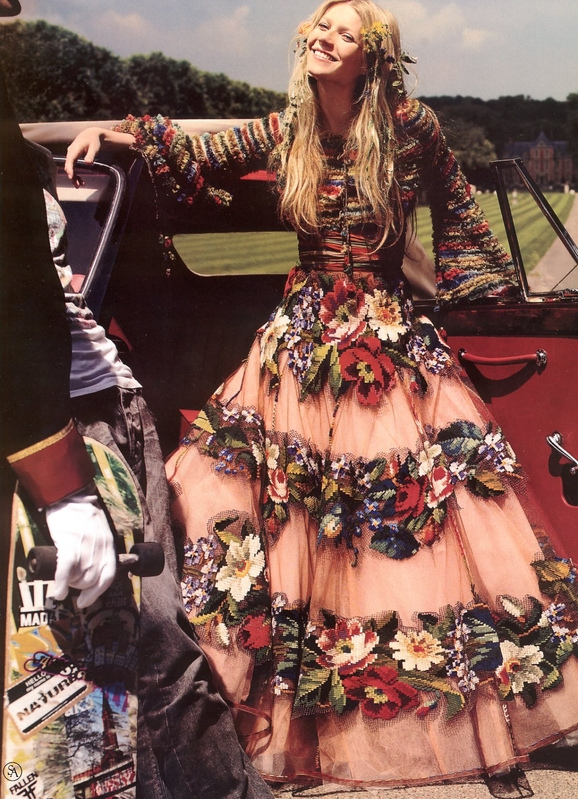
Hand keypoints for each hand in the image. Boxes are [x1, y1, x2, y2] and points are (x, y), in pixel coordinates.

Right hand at [45, 486, 116, 608]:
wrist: (69, 495)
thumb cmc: (81, 514)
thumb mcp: (99, 530)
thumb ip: (100, 546)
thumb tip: (94, 568)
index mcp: (109, 543)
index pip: (109, 575)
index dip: (98, 592)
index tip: (87, 601)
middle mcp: (100, 546)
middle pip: (92, 579)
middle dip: (81, 588)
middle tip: (71, 584)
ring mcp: (86, 544)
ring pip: (79, 577)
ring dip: (70, 585)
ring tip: (63, 581)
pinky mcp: (69, 542)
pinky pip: (67, 570)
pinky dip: (62, 584)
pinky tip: (58, 593)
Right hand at [64, 127, 134, 187]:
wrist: (91, 135)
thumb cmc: (94, 141)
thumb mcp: (94, 147)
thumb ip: (91, 155)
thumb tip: (88, 163)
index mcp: (75, 148)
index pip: (70, 159)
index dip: (69, 168)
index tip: (70, 176)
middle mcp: (71, 152)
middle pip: (69, 165)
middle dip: (72, 175)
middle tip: (77, 185)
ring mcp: (71, 155)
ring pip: (70, 167)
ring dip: (73, 177)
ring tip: (80, 185)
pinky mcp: (73, 157)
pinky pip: (72, 167)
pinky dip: (75, 174)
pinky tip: (81, 181)